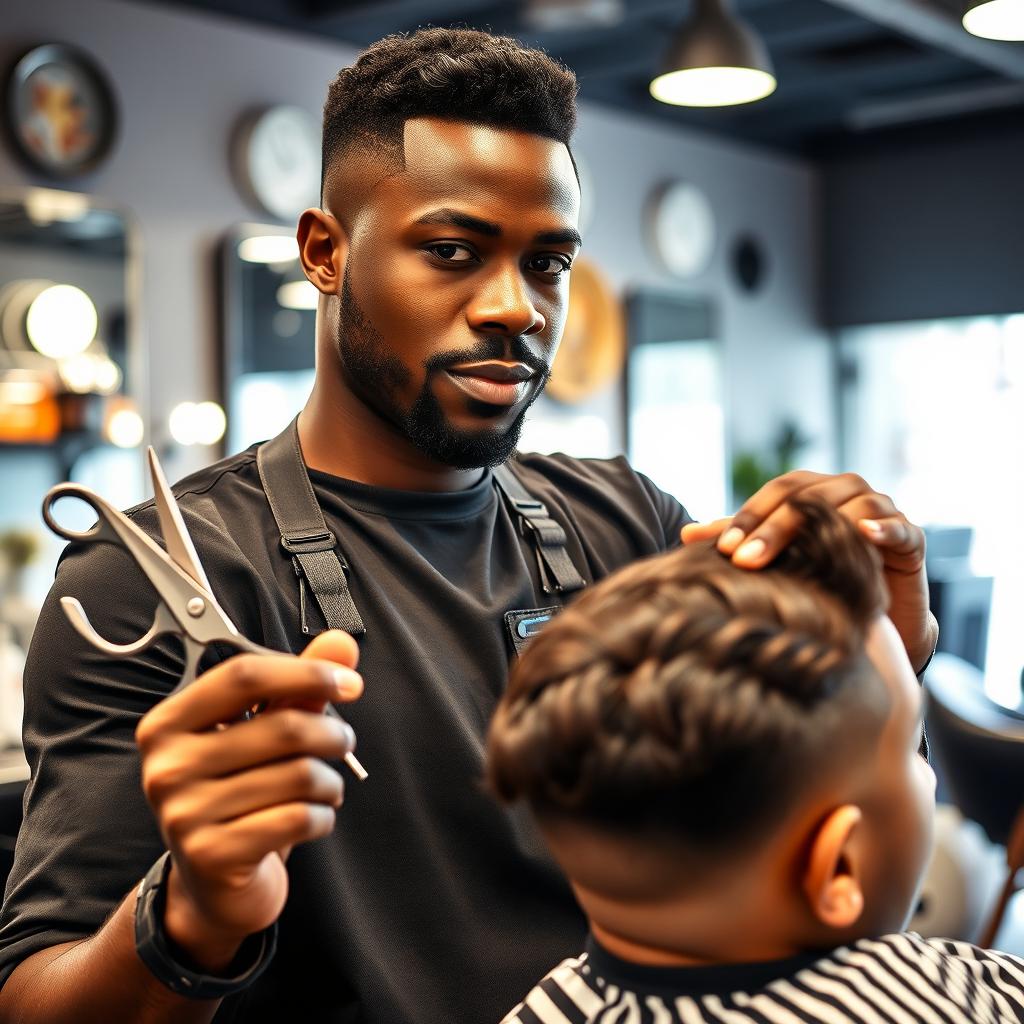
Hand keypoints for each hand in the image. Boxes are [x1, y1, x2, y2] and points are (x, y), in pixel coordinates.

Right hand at [135, 630, 361, 970]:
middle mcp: (167, 765)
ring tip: (327, 788)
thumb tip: (342, 645)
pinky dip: (322, 817)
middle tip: (344, 743)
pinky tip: (315, 818)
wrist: (214, 886)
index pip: (244, 675)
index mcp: (170, 722)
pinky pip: (297, 818)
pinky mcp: (211, 856)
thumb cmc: (242, 793)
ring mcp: (184, 813)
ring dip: (331, 781)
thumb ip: (300, 685)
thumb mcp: (264, 733)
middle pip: (283, 727)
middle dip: (332, 734)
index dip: (305, 673)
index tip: (350, 684)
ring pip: (298, 776)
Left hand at [681, 471, 937, 672]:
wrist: (874, 614)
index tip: (720, 549)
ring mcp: (882, 510)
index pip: (778, 492)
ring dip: (822, 530)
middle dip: (773, 529)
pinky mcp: (911, 538)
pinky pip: (899, 527)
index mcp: (811, 489)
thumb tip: (685, 535)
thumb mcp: (775, 557)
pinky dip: (883, 529)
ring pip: (852, 507)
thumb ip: (737, 540)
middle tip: (743, 561)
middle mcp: (846, 491)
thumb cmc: (817, 575)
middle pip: (809, 498)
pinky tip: (864, 538)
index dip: (749, 517)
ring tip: (796, 557)